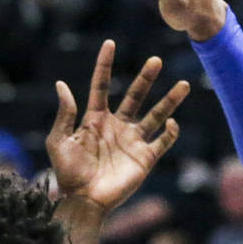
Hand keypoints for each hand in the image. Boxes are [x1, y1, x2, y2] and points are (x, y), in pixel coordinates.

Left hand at [46, 40, 187, 211]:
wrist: (83, 200)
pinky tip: (172, 122)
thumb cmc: (67, 173)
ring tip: (183, 85)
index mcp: (94, 119)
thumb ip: (65, 114)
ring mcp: (132, 141)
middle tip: (156, 60)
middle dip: (146, 79)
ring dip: (169, 100)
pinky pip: (163, 142)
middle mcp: (117, 126)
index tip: (110, 44)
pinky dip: (170, 132)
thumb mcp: (59, 141)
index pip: (101, 86)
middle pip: (135, 96)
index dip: (105, 65)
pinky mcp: (145, 158)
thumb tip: (61, 84)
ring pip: (155, 115)